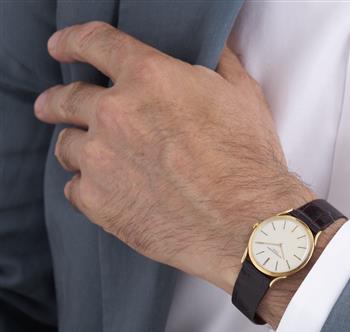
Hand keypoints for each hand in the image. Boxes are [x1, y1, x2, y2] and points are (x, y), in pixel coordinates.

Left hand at [34, 22, 314, 292]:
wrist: (246, 224)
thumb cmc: (249, 162)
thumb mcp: (242, 96)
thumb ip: (217, 63)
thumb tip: (211, 46)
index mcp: (149, 78)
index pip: (94, 44)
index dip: (72, 41)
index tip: (61, 46)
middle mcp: (115, 114)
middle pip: (66, 98)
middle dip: (56, 101)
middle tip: (52, 106)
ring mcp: (102, 160)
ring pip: (67, 146)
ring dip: (76, 148)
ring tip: (89, 158)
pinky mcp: (99, 203)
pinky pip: (75, 189)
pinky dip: (86, 188)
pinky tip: (105, 192)